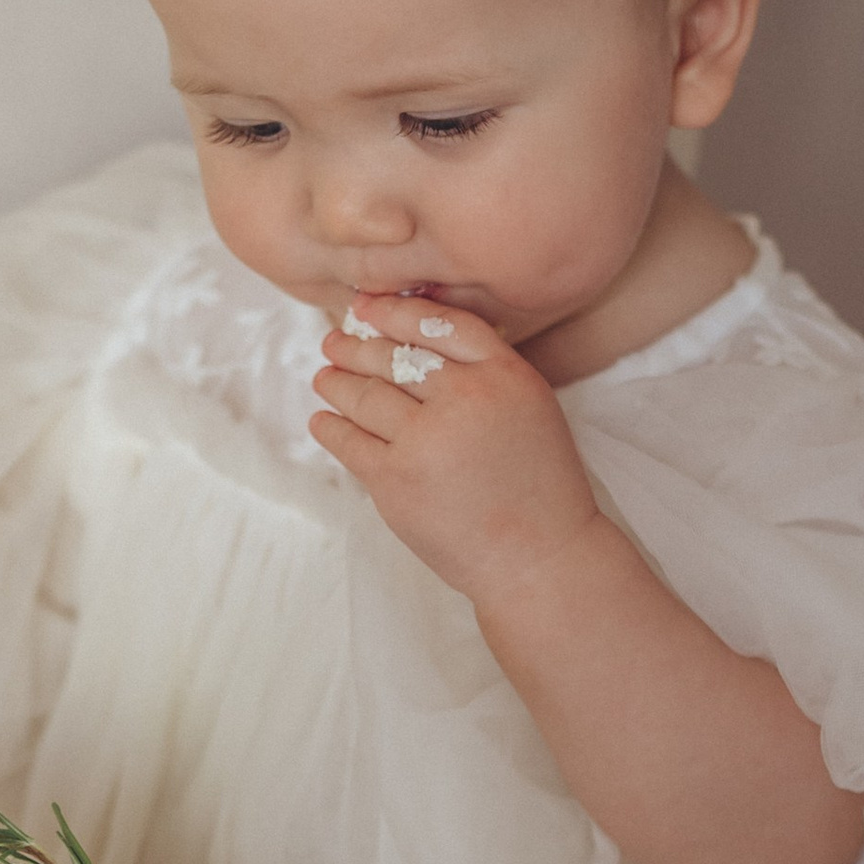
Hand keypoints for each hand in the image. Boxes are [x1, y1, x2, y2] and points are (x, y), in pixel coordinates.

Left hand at [311, 295, 603, 609]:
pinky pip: (349, 442)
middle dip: (355, 347)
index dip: (396, 312)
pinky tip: (323, 420)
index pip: (438, 325)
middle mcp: (464, 400)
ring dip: (336, 383)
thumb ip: (486, 371)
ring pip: (364, 396)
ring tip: (324, 377)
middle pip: (393, 357)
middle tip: (334, 342)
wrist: (539, 557)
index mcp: (505, 375)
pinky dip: (331, 427)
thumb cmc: (540, 485)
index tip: (367, 307)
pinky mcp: (396, 481)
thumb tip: (417, 339)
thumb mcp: (532, 407)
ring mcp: (425, 441)